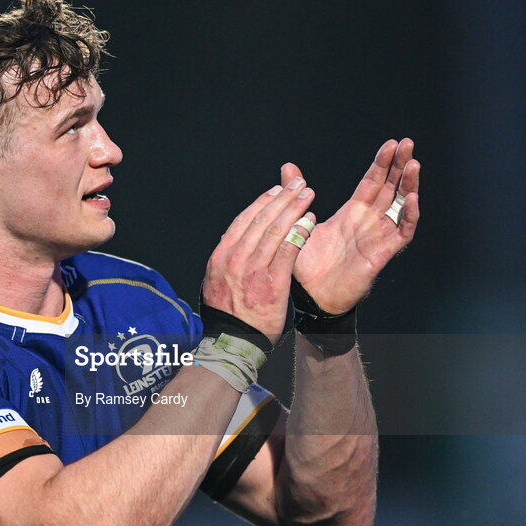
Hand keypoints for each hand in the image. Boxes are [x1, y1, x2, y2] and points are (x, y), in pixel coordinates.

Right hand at [202, 168, 316, 342]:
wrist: (234, 342)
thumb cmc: (228, 314)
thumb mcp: (215, 282)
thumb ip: (226, 261)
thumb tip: (234, 242)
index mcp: (222, 256)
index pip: (244, 220)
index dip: (262, 202)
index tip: (275, 190)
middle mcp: (236, 258)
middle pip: (262, 219)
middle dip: (282, 198)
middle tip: (297, 184)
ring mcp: (254, 269)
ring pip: (276, 229)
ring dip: (294, 208)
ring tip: (307, 195)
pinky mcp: (273, 282)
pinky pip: (289, 250)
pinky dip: (300, 232)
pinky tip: (310, 221)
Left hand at [291, 139, 420, 313]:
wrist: (311, 295)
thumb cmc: (308, 263)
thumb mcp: (300, 222)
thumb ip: (297, 195)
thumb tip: (288, 167)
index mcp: (353, 211)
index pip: (372, 181)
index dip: (382, 163)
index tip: (390, 143)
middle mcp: (369, 220)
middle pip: (391, 187)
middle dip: (400, 165)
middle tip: (408, 143)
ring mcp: (379, 235)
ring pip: (401, 205)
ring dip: (409, 185)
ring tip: (413, 164)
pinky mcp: (384, 252)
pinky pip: (402, 232)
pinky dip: (409, 215)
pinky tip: (411, 199)